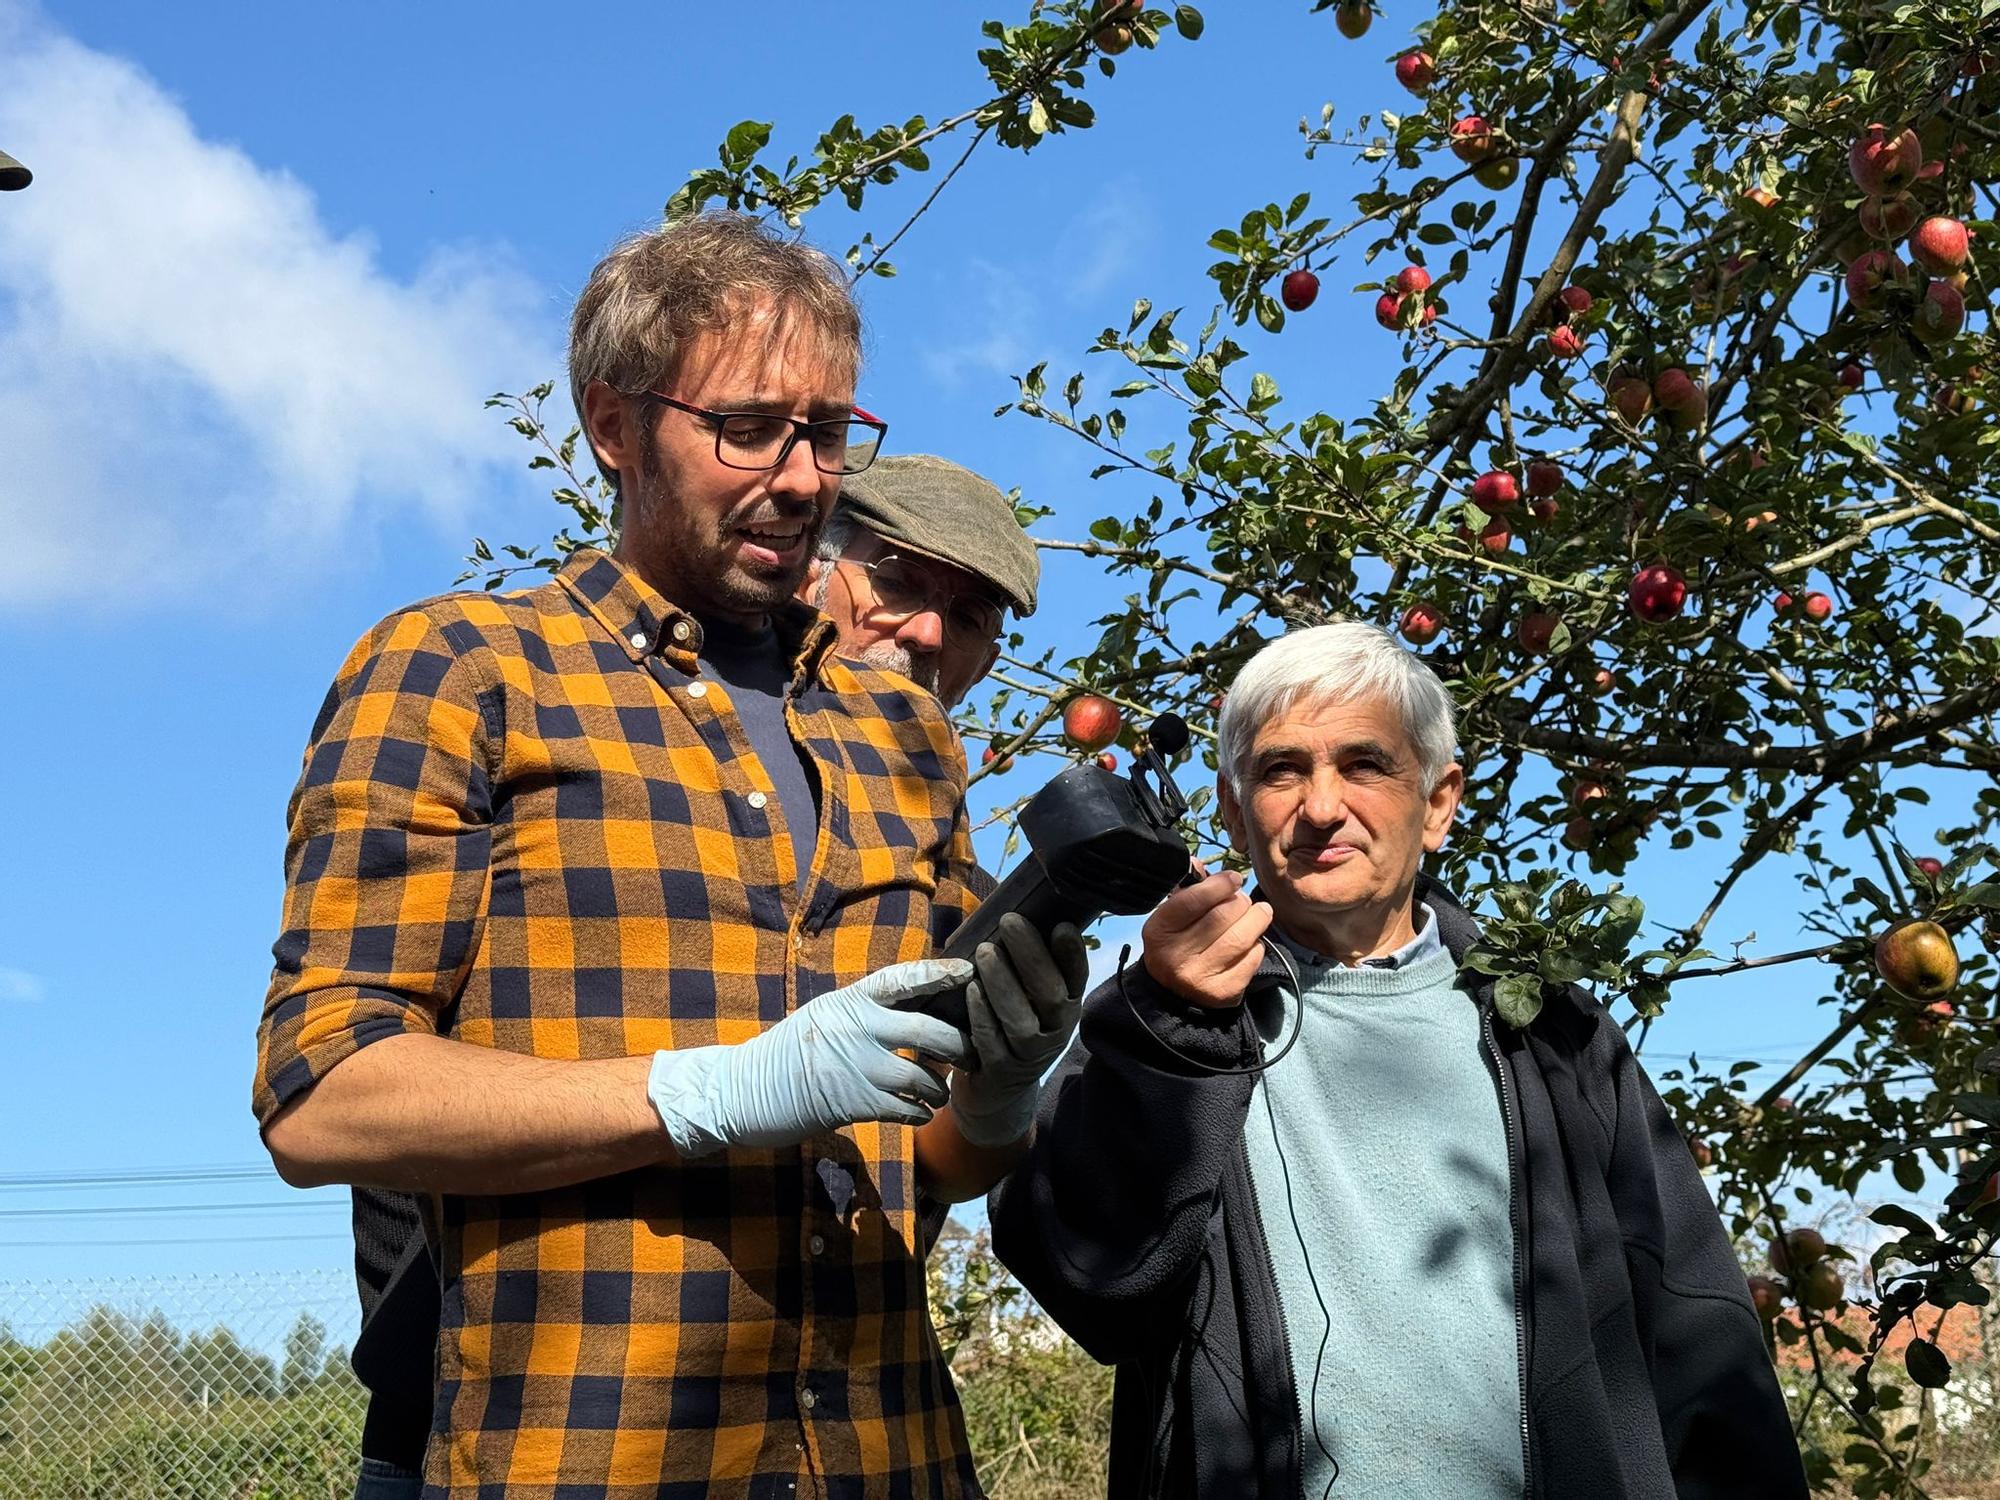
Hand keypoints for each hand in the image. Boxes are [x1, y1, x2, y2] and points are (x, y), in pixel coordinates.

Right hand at [647, 959, 973, 1156]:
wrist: (743, 1091)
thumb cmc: (786, 1053)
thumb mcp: (824, 1017)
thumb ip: (863, 1013)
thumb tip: (912, 1009)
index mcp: (849, 1001)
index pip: (902, 979)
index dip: (938, 974)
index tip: (967, 971)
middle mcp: (856, 1028)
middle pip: (926, 1031)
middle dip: (958, 1044)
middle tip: (974, 1053)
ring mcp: (855, 1066)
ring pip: (921, 1076)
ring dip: (938, 1088)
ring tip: (942, 1093)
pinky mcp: (852, 1103)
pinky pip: (904, 1109)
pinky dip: (919, 1113)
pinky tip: (922, 1114)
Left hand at [949, 915, 1090, 1148]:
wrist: (997, 1092)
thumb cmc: (1009, 1027)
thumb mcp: (1028, 998)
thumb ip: (1027, 965)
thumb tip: (1012, 912)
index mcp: (1067, 1007)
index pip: (1077, 979)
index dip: (1073, 954)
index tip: (1060, 925)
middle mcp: (1056, 1032)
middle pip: (1051, 996)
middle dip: (1031, 956)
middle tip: (1010, 921)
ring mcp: (1030, 1056)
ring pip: (1022, 1021)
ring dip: (1003, 983)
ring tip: (985, 951)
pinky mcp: (1002, 1074)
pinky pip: (992, 1043)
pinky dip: (982, 1015)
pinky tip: (972, 990)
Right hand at [1140, 865, 1273, 1008]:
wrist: (1172, 996)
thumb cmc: (1175, 946)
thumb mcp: (1170, 919)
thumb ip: (1186, 891)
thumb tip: (1199, 863)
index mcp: (1159, 931)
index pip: (1193, 900)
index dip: (1219, 884)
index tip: (1234, 879)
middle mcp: (1176, 956)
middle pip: (1222, 916)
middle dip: (1241, 901)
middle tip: (1243, 900)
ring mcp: (1201, 977)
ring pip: (1241, 937)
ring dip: (1256, 919)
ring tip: (1259, 913)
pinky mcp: (1224, 993)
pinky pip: (1251, 959)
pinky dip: (1257, 945)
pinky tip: (1251, 942)